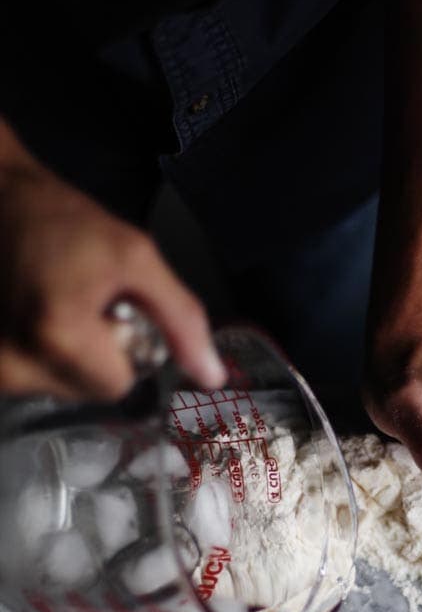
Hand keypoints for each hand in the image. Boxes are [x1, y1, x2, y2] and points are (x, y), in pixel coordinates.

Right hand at [0, 149, 225, 398]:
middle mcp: (18, 367)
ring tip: (51, 305)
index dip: (122, 348)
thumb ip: (181, 319)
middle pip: (89, 391)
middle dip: (94, 354)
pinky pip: (32, 379)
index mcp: (59, 339)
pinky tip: (30, 314)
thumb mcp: (135, 256)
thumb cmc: (63, 220)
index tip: (106, 308)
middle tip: (76, 302)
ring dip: (66, 355)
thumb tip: (213, 378)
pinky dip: (38, 354)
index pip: (118, 385)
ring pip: (60, 388)